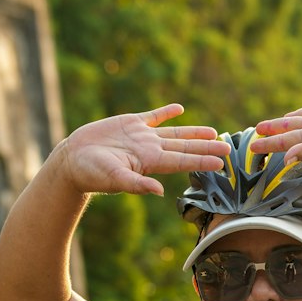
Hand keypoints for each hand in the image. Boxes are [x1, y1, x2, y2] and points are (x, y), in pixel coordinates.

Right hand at [61, 104, 228, 196]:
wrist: (73, 159)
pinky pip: (153, 117)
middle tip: (228, 146)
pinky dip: (167, 113)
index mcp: (150, 162)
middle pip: (185, 147)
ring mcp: (142, 136)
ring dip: (194, 132)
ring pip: (174, 133)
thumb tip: (159, 192)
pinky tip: (180, 109)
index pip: (182, 161)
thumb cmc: (91, 173)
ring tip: (213, 131)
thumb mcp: (114, 180)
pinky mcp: (130, 124)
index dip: (202, 160)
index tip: (222, 162)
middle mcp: (150, 149)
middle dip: (207, 147)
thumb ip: (136, 185)